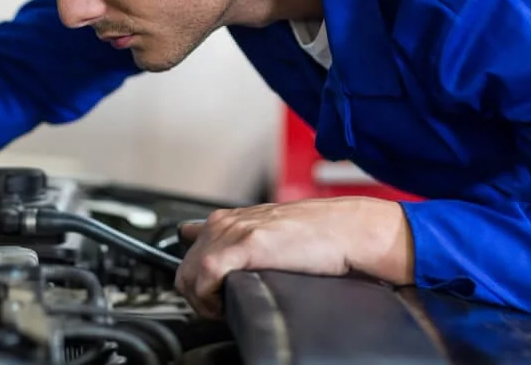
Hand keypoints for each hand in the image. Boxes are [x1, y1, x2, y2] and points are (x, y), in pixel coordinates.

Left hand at [174, 197, 412, 318]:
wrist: (346, 230)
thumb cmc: (317, 235)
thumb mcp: (269, 233)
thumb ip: (244, 241)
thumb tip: (227, 260)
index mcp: (228, 220)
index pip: (187, 243)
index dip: (194, 274)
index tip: (206, 292)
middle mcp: (224, 223)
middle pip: (184, 267)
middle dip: (196, 294)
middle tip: (218, 308)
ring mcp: (232, 233)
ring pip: (189, 275)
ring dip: (202, 300)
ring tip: (223, 310)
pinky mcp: (245, 246)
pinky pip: (206, 277)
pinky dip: (210, 298)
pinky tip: (226, 305)